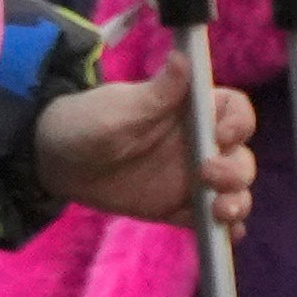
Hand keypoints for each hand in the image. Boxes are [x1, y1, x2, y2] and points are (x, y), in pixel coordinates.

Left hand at [24, 62, 256, 232]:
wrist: (56, 159)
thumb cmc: (89, 121)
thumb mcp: (120, 109)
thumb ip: (156, 93)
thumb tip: (182, 59)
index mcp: (191, 110)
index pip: (235, 111)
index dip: (239, 123)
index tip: (221, 135)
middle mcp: (199, 143)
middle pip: (240, 156)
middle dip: (236, 170)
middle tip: (207, 175)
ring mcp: (190, 178)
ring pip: (232, 190)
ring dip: (236, 201)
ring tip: (219, 212)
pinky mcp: (176, 207)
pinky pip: (206, 219)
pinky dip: (221, 230)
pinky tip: (223, 238)